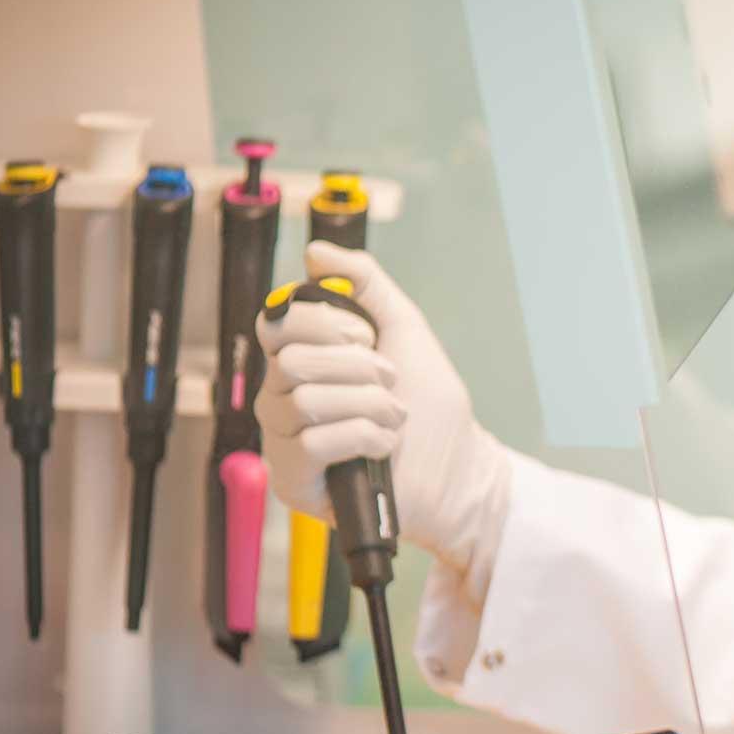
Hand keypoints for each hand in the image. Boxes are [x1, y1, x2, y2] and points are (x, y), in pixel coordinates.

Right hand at [257, 241, 511, 577]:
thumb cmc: (429, 403)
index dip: (323, 325)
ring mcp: (283, 441)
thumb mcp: (403, 327)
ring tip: (395, 417)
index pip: (275, 323)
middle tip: (390, 383)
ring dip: (369, 404)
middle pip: (291, 360)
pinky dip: (364, 437)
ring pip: (305, 400)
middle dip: (357, 368)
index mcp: (300, 359)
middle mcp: (282, 397)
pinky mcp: (294, 481)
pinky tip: (384, 447)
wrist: (458, 466)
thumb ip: (364, 284)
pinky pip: (312, 444)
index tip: (366, 339)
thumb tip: (316, 252)